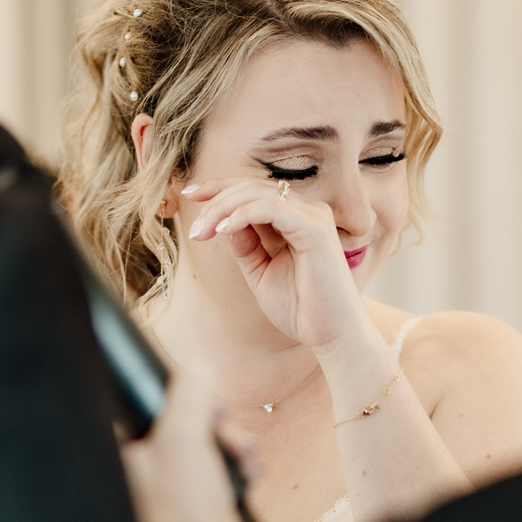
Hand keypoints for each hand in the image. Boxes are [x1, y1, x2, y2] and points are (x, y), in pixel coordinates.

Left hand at [118, 361, 252, 521]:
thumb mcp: (186, 443)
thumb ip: (189, 395)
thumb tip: (196, 366)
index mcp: (117, 458)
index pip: (153, 409)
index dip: (191, 407)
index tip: (215, 417)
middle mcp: (130, 482)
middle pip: (182, 433)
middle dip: (220, 435)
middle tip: (240, 449)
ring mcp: (154, 508)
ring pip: (200, 462)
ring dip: (232, 459)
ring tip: (250, 472)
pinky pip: (208, 491)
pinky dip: (231, 487)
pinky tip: (245, 494)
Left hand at [179, 179, 372, 354]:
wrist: (331, 335)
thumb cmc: (302, 309)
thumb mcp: (261, 272)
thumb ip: (246, 245)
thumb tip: (225, 221)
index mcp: (297, 218)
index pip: (253, 190)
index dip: (219, 189)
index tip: (190, 196)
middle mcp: (308, 210)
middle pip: (252, 186)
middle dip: (215, 198)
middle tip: (193, 226)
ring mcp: (313, 216)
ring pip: (258, 193)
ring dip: (223, 208)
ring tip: (202, 230)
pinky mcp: (315, 228)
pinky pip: (271, 208)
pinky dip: (243, 214)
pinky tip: (223, 229)